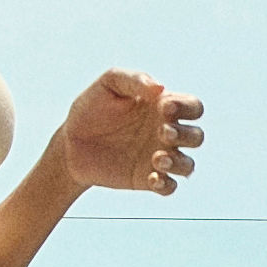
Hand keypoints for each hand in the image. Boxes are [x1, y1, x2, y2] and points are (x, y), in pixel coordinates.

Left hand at [60, 68, 202, 196]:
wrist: (69, 143)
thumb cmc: (90, 108)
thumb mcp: (108, 84)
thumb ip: (134, 79)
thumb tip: (160, 88)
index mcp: (162, 107)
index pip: (193, 106)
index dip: (187, 107)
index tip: (163, 108)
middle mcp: (165, 133)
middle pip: (196, 136)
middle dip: (185, 135)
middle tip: (160, 132)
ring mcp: (158, 158)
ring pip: (188, 165)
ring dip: (179, 162)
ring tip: (157, 158)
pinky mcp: (146, 179)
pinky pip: (169, 187)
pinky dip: (166, 185)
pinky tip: (152, 177)